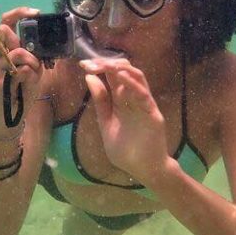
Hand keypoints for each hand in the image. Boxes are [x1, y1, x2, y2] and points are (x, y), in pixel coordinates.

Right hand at [0, 7, 42, 138]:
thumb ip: (35, 52)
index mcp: (4, 47)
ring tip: (34, 72)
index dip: (19, 12)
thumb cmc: (22, 89)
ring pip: (18, 51)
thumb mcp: (34, 67)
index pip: (7, 21)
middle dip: (27, 41)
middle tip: (36, 55)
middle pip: (4, 29)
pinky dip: (30, 74)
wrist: (11, 115)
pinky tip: (28, 81)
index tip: (36, 12)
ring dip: (32, 61)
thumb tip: (42, 39)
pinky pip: (20, 69)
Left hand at [80, 58, 170, 181]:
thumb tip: (89, 78)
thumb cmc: (126, 151)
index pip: (111, 77)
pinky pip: (144, 94)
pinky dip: (133, 84)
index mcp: (121, 101)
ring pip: (137, 77)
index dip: (99, 68)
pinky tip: (121, 77)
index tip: (83, 63)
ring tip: (105, 64)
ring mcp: (144, 104)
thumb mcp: (106, 124)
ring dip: (121, 68)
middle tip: (90, 64)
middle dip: (106, 64)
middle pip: (123, 72)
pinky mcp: (152, 113)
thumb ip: (100, 102)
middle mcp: (133, 98)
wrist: (144, 171)